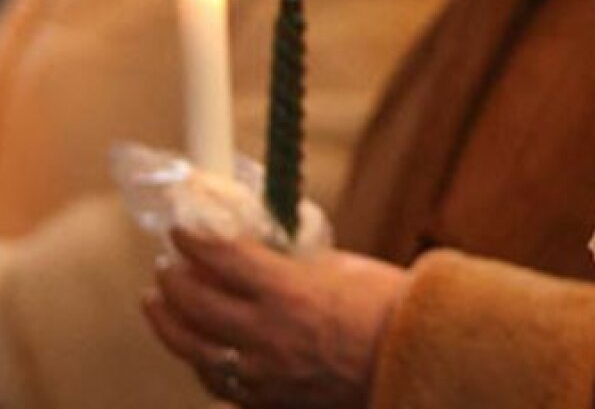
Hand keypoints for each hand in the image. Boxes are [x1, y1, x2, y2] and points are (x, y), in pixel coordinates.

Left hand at [143, 229, 406, 407]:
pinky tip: (195, 346)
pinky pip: (217, 383)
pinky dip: (200, 361)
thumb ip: (293, 260)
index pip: (222, 258)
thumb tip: (264, 247)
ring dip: (169, 322)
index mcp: (287, 290)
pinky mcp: (268, 400)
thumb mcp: (338, 265)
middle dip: (173, 278)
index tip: (181, 228)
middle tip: (165, 263)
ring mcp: (263, 373)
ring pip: (194, 349)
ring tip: (157, 301)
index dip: (195, 239)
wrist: (412, 357)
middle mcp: (266, 333)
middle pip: (195, 304)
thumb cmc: (384, 303)